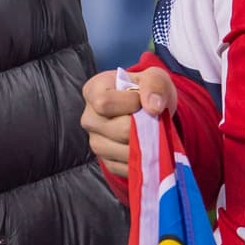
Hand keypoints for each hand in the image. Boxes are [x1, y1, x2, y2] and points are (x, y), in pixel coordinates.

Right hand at [80, 67, 176, 183]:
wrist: (149, 110)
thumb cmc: (147, 91)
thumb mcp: (155, 77)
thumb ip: (154, 85)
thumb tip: (153, 107)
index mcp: (93, 91)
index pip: (104, 103)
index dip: (131, 103)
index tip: (143, 100)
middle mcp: (89, 118)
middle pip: (118, 130)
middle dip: (143, 126)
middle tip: (151, 119)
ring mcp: (95, 142)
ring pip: (123, 152)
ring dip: (144, 144)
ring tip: (149, 132)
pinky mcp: (106, 161)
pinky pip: (126, 167)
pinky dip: (142, 160)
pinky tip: (146, 146)